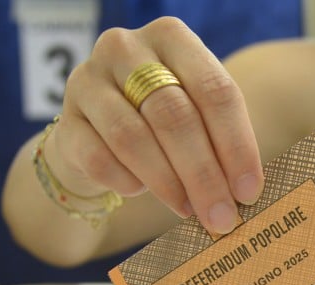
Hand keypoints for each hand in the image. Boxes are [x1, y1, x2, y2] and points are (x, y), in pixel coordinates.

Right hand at [48, 17, 262, 233]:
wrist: (97, 136)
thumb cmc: (161, 127)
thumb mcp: (197, 117)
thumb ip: (221, 142)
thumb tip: (247, 192)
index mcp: (171, 37)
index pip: (214, 91)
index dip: (236, 145)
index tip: (249, 191)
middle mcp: (126, 48)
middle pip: (174, 115)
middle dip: (203, 174)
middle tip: (222, 216)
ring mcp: (88, 80)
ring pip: (134, 138)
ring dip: (167, 183)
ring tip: (188, 210)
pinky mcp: (65, 120)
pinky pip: (100, 159)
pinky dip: (126, 182)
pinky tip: (140, 191)